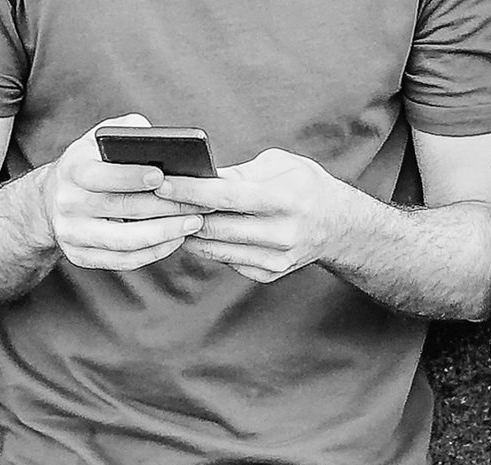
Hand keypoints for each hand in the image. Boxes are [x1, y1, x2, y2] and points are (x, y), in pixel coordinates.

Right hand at [46, 116, 206, 271]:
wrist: (52, 198)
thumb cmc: (90, 164)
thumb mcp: (98, 140)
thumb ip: (124, 130)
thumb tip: (154, 136)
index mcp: (72, 170)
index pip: (103, 175)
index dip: (133, 177)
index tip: (163, 176)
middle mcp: (68, 203)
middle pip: (122, 209)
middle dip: (165, 206)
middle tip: (199, 203)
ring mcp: (71, 233)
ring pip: (126, 240)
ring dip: (165, 233)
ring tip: (194, 222)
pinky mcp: (79, 256)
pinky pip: (124, 260)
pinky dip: (154, 252)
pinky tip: (176, 239)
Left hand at [159, 149, 382, 282]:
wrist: (339, 225)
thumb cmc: (305, 186)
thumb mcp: (280, 165)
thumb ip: (240, 173)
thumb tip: (199, 176)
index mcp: (287, 199)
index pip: (228, 197)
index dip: (191, 191)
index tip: (162, 183)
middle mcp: (283, 233)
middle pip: (215, 227)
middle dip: (180, 212)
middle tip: (150, 199)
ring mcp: (276, 258)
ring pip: (214, 247)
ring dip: (185, 232)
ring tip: (163, 215)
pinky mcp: (269, 273)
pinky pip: (225, 259)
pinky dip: (205, 244)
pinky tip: (190, 231)